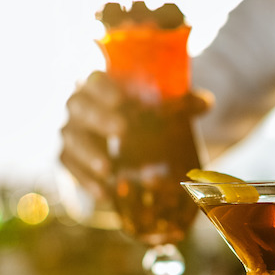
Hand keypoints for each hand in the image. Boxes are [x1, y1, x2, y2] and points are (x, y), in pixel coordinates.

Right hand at [59, 71, 213, 199]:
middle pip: (79, 107)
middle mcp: (77, 106)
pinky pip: (71, 170)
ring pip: (72, 141)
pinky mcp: (68, 158)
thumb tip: (206, 103)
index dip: (103, 87)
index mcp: (96, 85)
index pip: (93, 78)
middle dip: (99, 118)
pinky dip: (87, 183)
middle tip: (122, 130)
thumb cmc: (134, 111)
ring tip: (109, 169)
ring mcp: (70, 132)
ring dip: (89, 155)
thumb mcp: (155, 106)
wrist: (105, 133)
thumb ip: (179, 103)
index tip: (122, 98)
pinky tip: (104, 196)